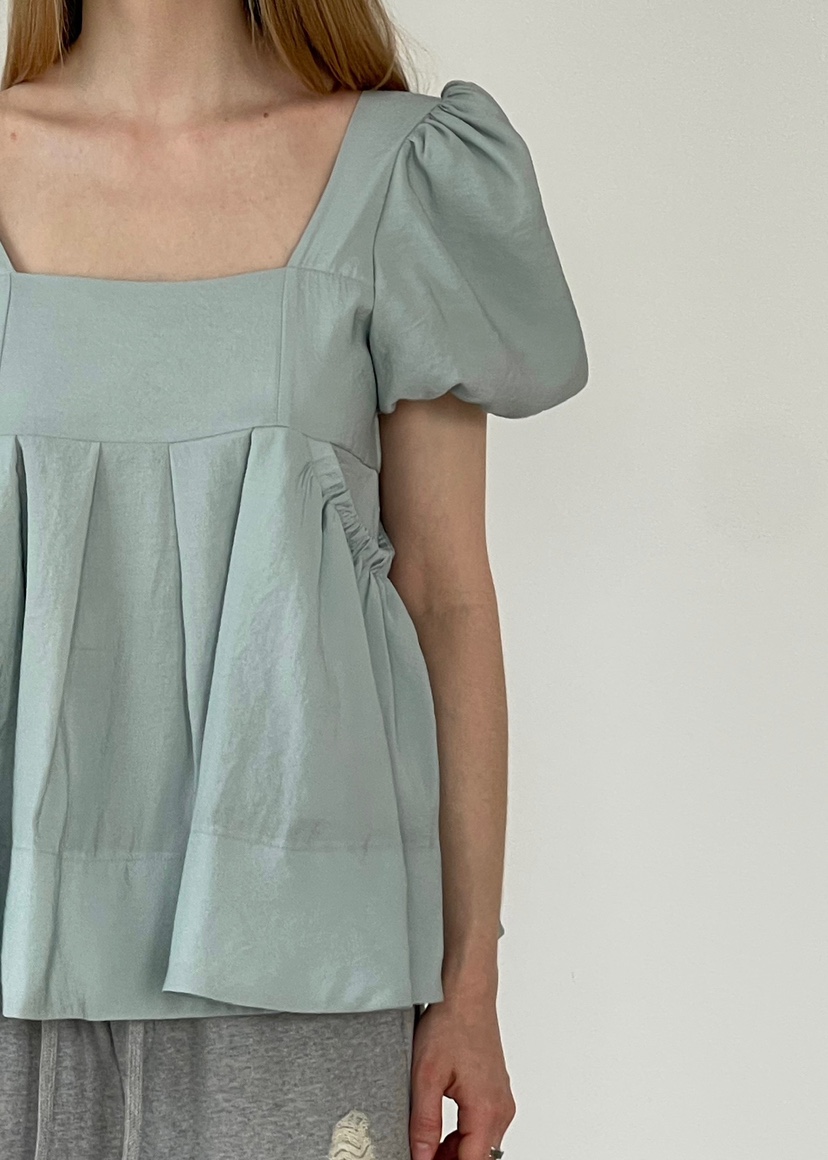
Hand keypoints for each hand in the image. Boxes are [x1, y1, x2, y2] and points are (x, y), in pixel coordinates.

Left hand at [409, 995, 515, 1159]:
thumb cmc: (450, 1024)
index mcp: (487, 1109)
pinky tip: (440, 1132)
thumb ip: (424, 1123)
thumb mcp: (426, 1076)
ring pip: (481, 1145)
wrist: (467, 994)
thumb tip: (421, 1157)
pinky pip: (483, 1127)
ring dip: (455, 1153)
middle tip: (420, 1154)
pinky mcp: (497, 1092)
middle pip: (478, 1158)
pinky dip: (463, 1136)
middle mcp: (501, 1109)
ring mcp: (502, 1100)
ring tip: (425, 1145)